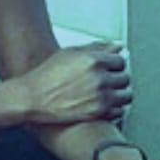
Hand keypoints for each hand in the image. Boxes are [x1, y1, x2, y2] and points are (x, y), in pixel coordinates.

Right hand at [14, 43, 130, 125]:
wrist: (32, 98)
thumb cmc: (47, 75)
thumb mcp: (70, 54)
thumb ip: (97, 48)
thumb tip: (118, 45)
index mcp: (94, 60)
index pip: (120, 61)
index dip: (114, 65)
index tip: (108, 69)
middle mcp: (100, 78)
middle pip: (125, 78)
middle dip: (117, 80)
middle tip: (107, 82)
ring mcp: (100, 97)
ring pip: (127, 96)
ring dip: (120, 95)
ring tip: (110, 95)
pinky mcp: (98, 113)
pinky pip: (120, 112)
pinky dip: (115, 110)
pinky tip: (104, 106)